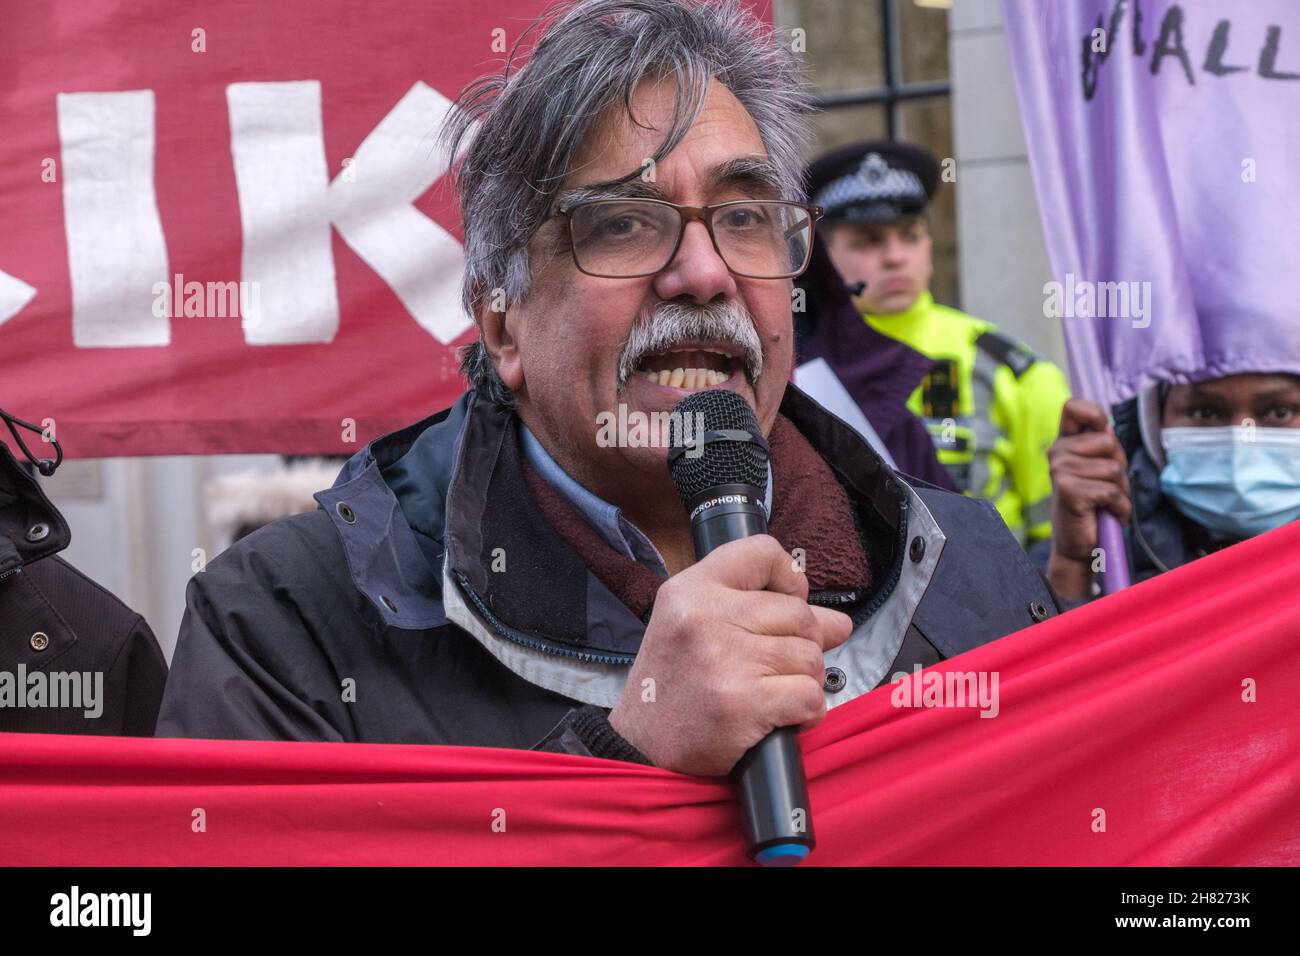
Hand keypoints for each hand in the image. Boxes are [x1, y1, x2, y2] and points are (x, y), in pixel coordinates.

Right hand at [608, 535, 852, 776]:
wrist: (639, 747)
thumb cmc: (674, 685)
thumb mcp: (699, 628)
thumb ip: (763, 613)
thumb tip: (839, 623)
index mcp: (691, 590)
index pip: (762, 552)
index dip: (789, 578)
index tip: (787, 602)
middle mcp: (705, 617)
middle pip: (799, 614)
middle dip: (802, 645)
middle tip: (775, 669)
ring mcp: (725, 659)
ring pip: (810, 657)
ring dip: (804, 681)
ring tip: (771, 694)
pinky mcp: (743, 703)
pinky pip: (810, 696)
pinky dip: (807, 713)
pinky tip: (780, 718)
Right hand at [1046, 398, 1131, 598]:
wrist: (1078, 543)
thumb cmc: (1093, 504)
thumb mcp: (1098, 468)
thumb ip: (1102, 446)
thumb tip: (1107, 428)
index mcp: (1064, 443)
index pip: (1073, 407)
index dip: (1094, 413)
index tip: (1102, 429)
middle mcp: (1057, 453)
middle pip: (1109, 441)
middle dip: (1119, 466)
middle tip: (1106, 486)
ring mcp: (1060, 471)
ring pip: (1114, 469)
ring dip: (1120, 490)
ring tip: (1106, 503)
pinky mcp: (1069, 490)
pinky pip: (1112, 491)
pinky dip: (1120, 507)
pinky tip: (1108, 515)